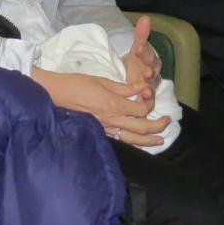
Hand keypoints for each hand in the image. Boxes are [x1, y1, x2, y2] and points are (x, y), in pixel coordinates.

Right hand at [31, 67, 169, 146]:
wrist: (56, 95)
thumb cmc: (77, 84)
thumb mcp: (102, 80)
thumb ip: (123, 87)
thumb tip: (141, 89)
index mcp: (114, 104)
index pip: (141, 110)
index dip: (149, 105)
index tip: (149, 99)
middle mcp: (112, 119)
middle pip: (142, 127)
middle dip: (158, 126)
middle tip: (167, 122)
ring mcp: (106, 128)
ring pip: (133, 139)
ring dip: (149, 140)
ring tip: (161, 140)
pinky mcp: (100, 132)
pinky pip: (121, 140)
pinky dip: (133, 143)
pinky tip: (139, 143)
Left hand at [122, 16, 160, 102]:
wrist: (133, 76)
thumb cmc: (137, 61)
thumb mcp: (136, 49)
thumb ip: (141, 35)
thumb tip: (145, 18)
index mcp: (151, 60)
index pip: (149, 55)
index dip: (145, 52)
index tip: (138, 47)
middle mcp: (153, 74)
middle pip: (153, 73)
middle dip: (150, 73)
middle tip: (146, 72)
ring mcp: (150, 87)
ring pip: (152, 88)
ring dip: (150, 90)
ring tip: (145, 91)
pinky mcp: (146, 98)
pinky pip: (148, 102)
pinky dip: (145, 103)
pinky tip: (140, 103)